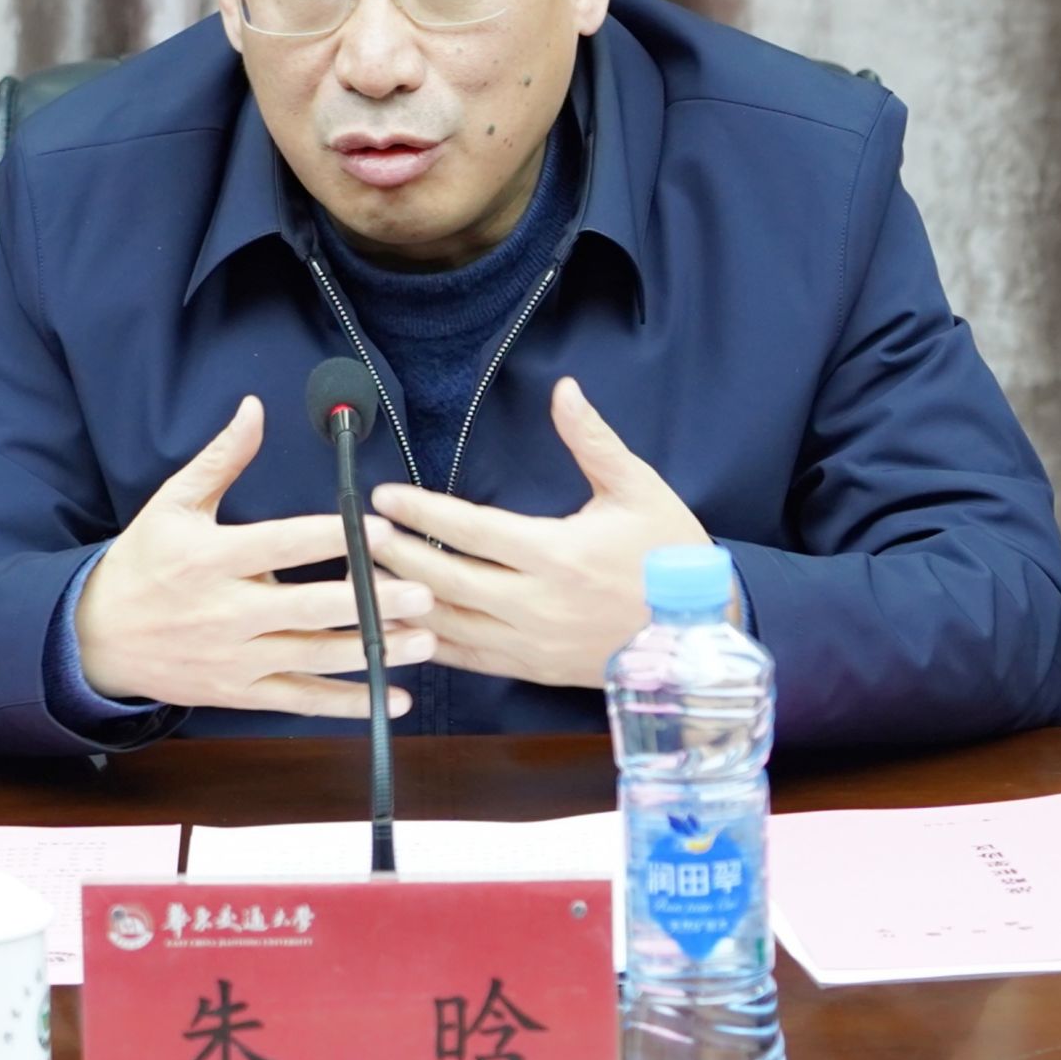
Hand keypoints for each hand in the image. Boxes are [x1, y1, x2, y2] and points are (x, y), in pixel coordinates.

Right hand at [76, 396, 435, 714]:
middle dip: (370, 602)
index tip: (381, 528)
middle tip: (423, 592)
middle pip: (308, 608)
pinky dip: (348, 704)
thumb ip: (221, 459)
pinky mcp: (239, 693)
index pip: (282, 544)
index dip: (334, 537)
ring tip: (425, 640)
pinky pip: (300, 702)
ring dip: (373, 651)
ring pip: (314, 658)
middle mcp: (226, 612)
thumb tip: (254, 408)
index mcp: (211, 559)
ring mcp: (234, 659)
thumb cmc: (142, 562)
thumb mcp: (172, 503)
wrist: (95, 638)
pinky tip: (393, 698)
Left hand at [369, 377, 710, 688]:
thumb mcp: (638, 489)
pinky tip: (401, 624)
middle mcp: (536, 604)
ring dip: (401, 600)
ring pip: (447, 624)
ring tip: (363, 576)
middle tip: (359, 533)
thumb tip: (564, 390)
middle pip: (446, 579)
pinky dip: (428, 642)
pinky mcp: (531, 669)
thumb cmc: (669, 556)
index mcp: (557, 554)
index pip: (472, 530)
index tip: (385, 496)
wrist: (701, 635)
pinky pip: (467, 659)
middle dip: (396, 554)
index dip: (423, 512)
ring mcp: (531, 643)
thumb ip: (592, 440)